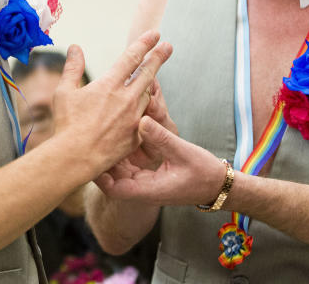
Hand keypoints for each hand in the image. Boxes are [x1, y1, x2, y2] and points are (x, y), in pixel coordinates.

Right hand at [51, 31, 172, 178]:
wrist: (75, 157)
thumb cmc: (67, 125)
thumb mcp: (65, 92)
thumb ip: (73, 68)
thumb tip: (76, 47)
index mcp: (109, 85)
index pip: (131, 58)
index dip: (144, 44)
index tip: (154, 34)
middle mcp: (126, 98)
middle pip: (148, 73)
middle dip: (158, 57)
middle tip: (168, 47)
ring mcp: (134, 117)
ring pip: (147, 95)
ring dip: (149, 85)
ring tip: (151, 77)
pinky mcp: (136, 135)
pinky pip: (145, 118)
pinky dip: (144, 110)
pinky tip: (142, 108)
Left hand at [95, 116, 225, 206]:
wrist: (217, 184)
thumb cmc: (203, 173)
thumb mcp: (183, 152)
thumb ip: (161, 137)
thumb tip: (141, 120)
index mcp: (149, 189)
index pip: (114, 189)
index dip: (99, 176)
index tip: (91, 157)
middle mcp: (143, 188)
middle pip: (112, 177)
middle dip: (102, 159)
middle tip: (92, 136)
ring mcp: (145, 183)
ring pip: (120, 170)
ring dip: (113, 153)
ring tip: (102, 132)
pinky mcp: (149, 175)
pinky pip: (130, 165)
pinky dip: (125, 151)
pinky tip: (121, 133)